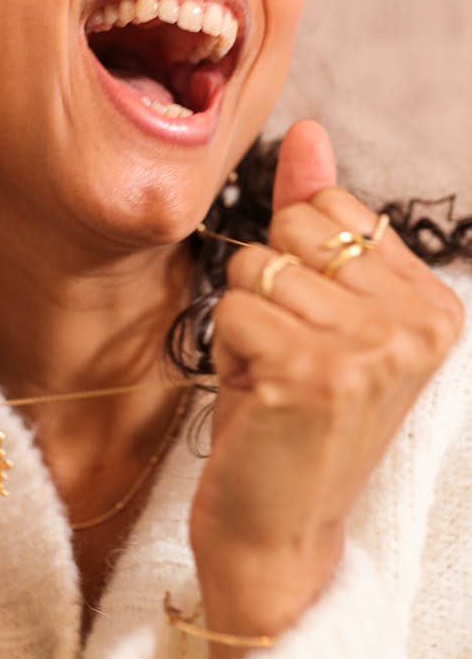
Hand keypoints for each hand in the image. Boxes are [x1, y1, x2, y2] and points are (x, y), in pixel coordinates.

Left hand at [190, 121, 463, 655]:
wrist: (278, 530)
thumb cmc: (292, 414)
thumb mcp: (319, 309)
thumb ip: (317, 215)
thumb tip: (308, 129)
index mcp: (433, 301)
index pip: (330, 209)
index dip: (296, 264)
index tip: (313, 332)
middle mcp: (418, 323)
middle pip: (292, 231)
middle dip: (267, 289)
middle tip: (286, 359)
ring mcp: (372, 350)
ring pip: (255, 267)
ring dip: (244, 323)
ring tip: (271, 381)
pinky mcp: (315, 375)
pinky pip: (231, 309)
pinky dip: (225, 351)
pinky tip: (254, 398)